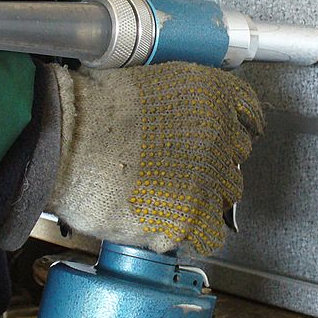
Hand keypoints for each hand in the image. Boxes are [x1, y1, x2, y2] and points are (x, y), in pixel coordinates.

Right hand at [46, 62, 264, 254]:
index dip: (236, 128)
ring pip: (227, 195)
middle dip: (212, 164)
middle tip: (180, 169)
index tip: (233, 137)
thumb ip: (179, 104)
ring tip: (167, 198)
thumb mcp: (147, 83)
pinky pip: (210, 233)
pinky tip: (174, 227)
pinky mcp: (193, 215)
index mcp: (212, 94)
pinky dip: (194, 233)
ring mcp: (210, 176)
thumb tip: (182, 122)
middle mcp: (220, 132)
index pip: (248, 113)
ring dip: (203, 198)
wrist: (69, 141)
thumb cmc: (92, 111)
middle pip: (235, 157)